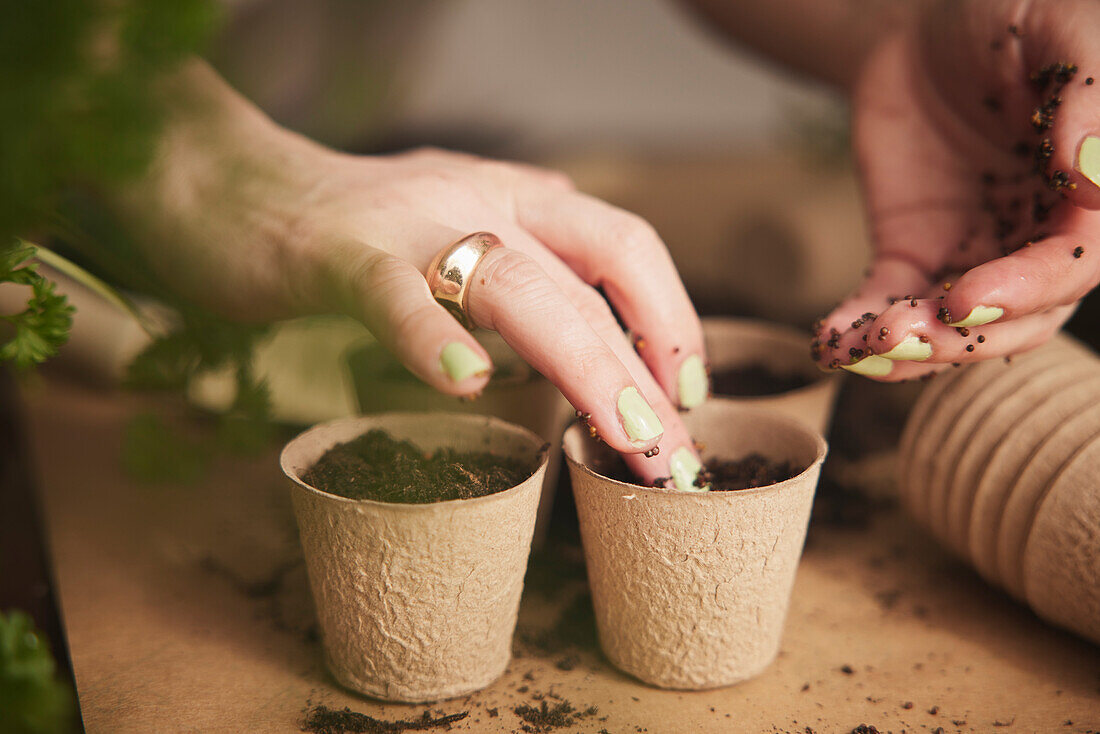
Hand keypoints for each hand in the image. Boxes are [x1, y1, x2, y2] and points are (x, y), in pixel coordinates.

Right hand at [112, 63, 708, 488]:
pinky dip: (433, 339)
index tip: (688, 394)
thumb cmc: (342, 231)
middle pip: (590, 279)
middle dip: (645, 370)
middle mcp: (478, 201)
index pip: (621, 248)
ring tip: (624, 437)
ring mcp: (409, 224)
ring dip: (585, 366)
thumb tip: (581, 332)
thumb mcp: (453, 236)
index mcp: (511, 201)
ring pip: (518, 287)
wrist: (222, 183)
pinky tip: (468, 386)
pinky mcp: (336, 254)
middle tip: (674, 454)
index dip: (670, 318)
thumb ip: (517, 268)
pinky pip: (394, 295)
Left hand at [814, 0, 1099, 379]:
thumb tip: (1092, 176)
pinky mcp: (913, 256)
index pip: (1074, 264)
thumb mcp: (1054, 31)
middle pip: (1019, 319)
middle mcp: (1038, 239)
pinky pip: (891, 304)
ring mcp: (975, 255)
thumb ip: (1087, 94)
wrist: (917, 34)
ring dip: (911, 349)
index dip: (1027, 289)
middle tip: (901, 336)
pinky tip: (830, 342)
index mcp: (1087, 196)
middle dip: (962, 339)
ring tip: (862, 345)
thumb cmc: (1002, 19)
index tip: (966, 298)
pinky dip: (859, 329)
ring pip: (957, 328)